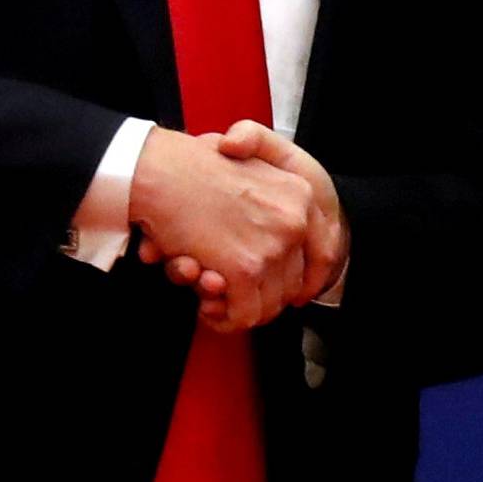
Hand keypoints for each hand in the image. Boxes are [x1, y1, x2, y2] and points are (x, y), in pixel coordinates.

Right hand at [128, 126, 312, 331]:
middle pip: (292, 283)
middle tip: (233, 295)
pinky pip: (244, 315)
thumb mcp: (249, 162)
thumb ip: (271, 197)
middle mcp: (295, 221)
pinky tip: (208, 310)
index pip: (322, 252)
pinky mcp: (245, 269)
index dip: (304, 279)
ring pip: (270, 305)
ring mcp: (272, 247)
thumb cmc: (191, 166)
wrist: (159, 170)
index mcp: (301, 193)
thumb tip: (277, 246)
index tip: (289, 293)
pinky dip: (224, 320)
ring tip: (215, 302)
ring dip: (241, 310)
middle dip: (261, 296)